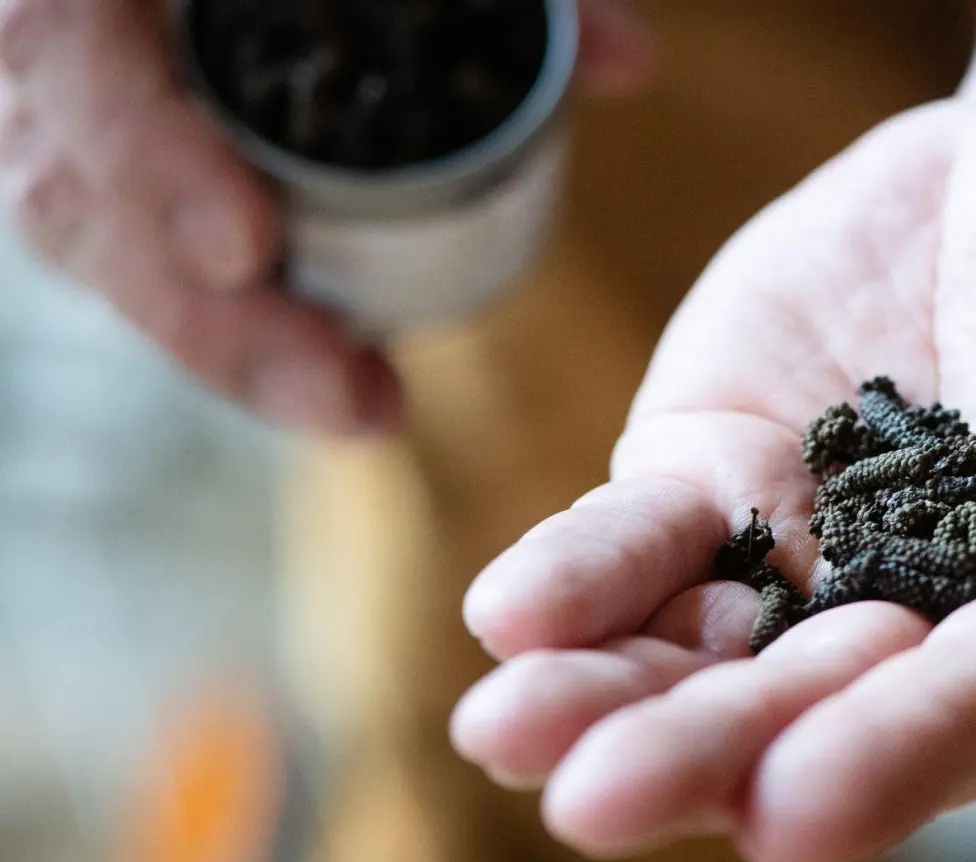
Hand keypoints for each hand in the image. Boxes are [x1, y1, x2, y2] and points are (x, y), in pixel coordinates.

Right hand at [0, 0, 652, 433]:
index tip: (246, 247)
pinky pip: (127, 259)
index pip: (66, 50)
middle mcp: (56, 50)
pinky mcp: (96, 169)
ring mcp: (62, 115)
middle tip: (348, 398)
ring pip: (97, 248)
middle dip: (214, 319)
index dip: (147, 155)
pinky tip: (319, 385)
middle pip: (79, 193)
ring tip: (360, 411)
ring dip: (229, 349)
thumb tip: (631, 62)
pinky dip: (220, 326)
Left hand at [451, 70, 975, 861]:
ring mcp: (830, 550)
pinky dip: (586, 574)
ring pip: (712, 650)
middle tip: (601, 801)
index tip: (798, 808)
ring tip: (507, 733)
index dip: (908, 755)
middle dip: (715, 755)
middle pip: (829, 707)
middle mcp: (954, 623)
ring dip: (613, 698)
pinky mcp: (739, 470)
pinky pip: (650, 538)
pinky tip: (511, 616)